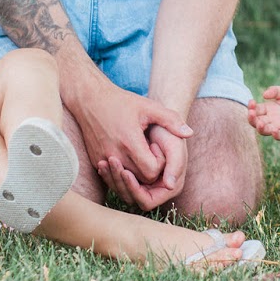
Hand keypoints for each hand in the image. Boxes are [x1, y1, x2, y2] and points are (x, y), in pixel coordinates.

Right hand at [72, 82, 192, 203]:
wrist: (90, 99)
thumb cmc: (122, 102)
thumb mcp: (149, 107)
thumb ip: (171, 120)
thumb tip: (189, 133)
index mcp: (130, 142)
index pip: (151, 172)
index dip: (159, 163)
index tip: (155, 146)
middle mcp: (114, 154)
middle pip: (140, 179)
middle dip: (149, 170)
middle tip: (149, 151)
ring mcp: (103, 159)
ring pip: (125, 181)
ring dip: (135, 173)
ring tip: (140, 155)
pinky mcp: (96, 161)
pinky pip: (113, 177)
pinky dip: (122, 172)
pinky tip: (128, 157)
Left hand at [109, 124, 188, 210]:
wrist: (156, 118)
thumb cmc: (166, 128)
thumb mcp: (173, 142)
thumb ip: (176, 162)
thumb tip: (170, 186)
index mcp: (170, 184)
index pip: (148, 201)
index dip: (137, 190)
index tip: (126, 172)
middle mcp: (156, 187)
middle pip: (132, 198)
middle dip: (121, 183)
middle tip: (113, 163)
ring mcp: (144, 182)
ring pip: (123, 192)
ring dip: (113, 179)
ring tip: (106, 161)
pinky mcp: (133, 176)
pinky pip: (117, 183)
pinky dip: (109, 175)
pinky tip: (103, 163)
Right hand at [247, 86, 279, 141]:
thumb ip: (275, 91)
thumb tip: (264, 95)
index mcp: (268, 109)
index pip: (255, 110)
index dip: (251, 107)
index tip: (251, 102)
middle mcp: (271, 119)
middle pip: (256, 122)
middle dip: (252, 119)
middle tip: (251, 113)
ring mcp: (278, 126)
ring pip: (265, 131)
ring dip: (261, 128)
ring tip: (260, 123)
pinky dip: (276, 135)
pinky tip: (274, 131)